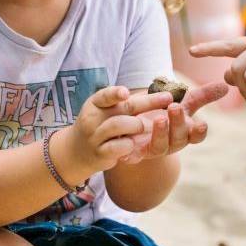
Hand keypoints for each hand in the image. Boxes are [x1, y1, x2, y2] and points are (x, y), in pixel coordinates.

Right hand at [57, 85, 174, 177]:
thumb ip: (126, 103)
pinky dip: (128, 145)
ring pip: (118, 126)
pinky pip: (117, 147)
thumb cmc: (100, 126)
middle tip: (167, 99)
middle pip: (123, 108)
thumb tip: (161, 94)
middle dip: (148, 103)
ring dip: (137, 124)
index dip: (115, 94)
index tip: (126, 92)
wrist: (78, 151)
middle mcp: (93, 118)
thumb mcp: (107, 111)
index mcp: (95, 104)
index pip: (105, 95)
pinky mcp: (100, 153)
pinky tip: (133, 144)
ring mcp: (95, 136)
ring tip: (144, 127)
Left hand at [118, 80, 229, 163]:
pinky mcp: (133, 153)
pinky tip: (131, 139)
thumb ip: (203, 96)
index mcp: (185, 132)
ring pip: (159, 146)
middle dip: (178, 124)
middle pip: (179, 138)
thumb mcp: (183, 102)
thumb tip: (226, 85)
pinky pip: (133, 153)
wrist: (136, 125)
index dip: (199, 131)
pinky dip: (132, 149)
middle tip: (175, 107)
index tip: (202, 123)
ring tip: (159, 118)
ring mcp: (153, 149)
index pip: (196, 135)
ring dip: (161, 133)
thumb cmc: (164, 112)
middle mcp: (171, 143)